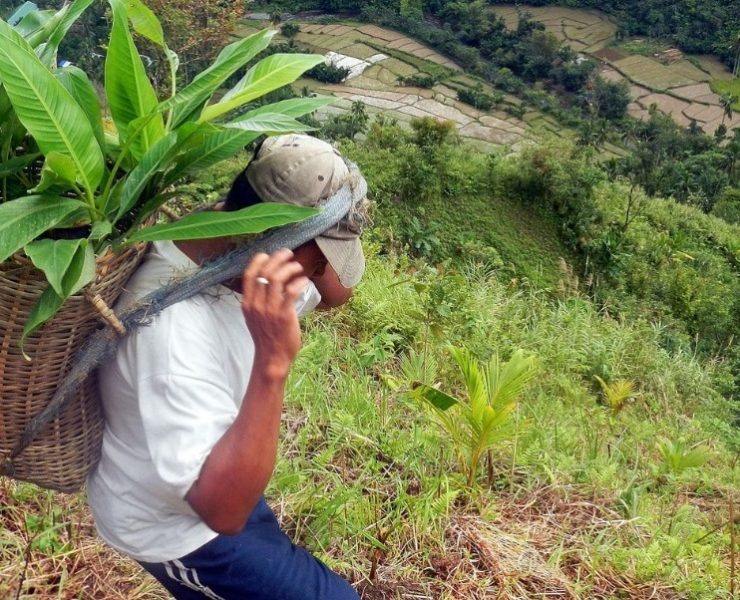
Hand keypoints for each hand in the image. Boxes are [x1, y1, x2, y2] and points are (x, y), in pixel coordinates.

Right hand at [241, 249, 308, 378]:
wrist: (272, 358)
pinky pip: (291, 291)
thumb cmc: (266, 337)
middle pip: (265, 272)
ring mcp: (270, 309)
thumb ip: (258, 301)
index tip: (268, 254)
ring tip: (298, 267)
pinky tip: (304, 281)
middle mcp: (256, 304)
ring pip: (277, 278)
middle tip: (288, 254)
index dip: (258, 261)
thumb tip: (267, 284)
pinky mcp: (284, 315)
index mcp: (247, 303)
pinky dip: (299, 282)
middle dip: (277, 259)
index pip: (249, 275)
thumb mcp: (255, 317)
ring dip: (289, 268)